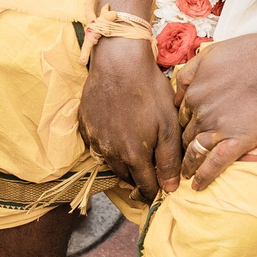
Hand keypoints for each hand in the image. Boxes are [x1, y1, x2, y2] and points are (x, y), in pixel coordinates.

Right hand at [76, 38, 181, 198]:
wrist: (119, 63)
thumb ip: (169, 159)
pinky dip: (109, 149)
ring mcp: (95, 139)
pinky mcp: (85, 126)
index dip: (154, 192)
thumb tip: (171, 188)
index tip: (159, 194)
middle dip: (139, 180)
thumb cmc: (149, 91)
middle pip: (126, 178)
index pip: (145, 187)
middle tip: (150, 176)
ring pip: (111, 164)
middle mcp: (111, 153)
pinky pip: (98, 147)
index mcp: (133, 155)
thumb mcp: (168, 125)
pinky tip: (118, 137)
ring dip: (123, 165)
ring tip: (135, 158)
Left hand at [168, 24, 256, 190]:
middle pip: (184, 135)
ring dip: (187, 166)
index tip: (180, 136)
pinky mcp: (237, 141)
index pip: (180, 116)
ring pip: (194, 152)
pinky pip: (215, 164)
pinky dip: (204, 177)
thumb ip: (190, 71)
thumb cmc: (251, 53)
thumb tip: (176, 88)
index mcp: (194, 92)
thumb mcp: (210, 53)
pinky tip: (198, 186)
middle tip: (177, 160)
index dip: (180, 127)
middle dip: (180, 148)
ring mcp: (218, 128)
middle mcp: (201, 112)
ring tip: (183, 177)